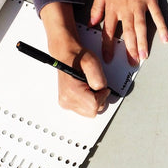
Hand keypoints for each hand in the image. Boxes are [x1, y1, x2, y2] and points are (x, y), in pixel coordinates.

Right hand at [41, 2, 110, 116]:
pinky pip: (84, 109)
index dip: (102, 96)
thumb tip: (102, 91)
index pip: (94, 105)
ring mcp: (65, 103)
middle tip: (95, 85)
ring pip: (89, 112)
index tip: (102, 86)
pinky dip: (88, 101)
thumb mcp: (92, 62)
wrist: (67, 55)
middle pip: (92, 111)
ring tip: (89, 86)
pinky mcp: (66, 104)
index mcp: (71, 90)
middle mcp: (66, 99)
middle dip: (98, 99)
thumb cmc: (78, 57)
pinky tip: (86, 90)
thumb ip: (99, 78)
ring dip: (94, 101)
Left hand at [90, 0, 167, 65]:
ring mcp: (140, 5)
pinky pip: (157, 16)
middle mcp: (126, 9)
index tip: (108, 58)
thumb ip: (96, 9)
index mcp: (112, 8)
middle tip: (132, 63)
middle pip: (127, 33)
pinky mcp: (151, 0)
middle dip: (129, 50)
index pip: (108, 32)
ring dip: (143, 43)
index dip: (108, 46)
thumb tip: (92, 24)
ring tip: (144, 57)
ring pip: (141, 28)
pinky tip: (165, 39)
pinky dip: (162, 27)